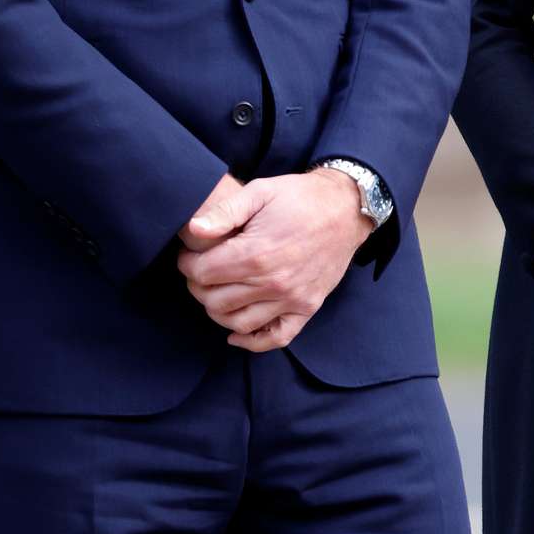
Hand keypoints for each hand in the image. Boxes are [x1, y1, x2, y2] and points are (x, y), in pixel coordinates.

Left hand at [176, 169, 372, 351]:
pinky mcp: (307, 307)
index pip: (202, 273)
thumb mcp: (260, 191)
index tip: (188, 255)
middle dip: (197, 286)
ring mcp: (292, 299)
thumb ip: (225, 212)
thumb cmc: (299, 197)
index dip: (187, 264)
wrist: (346, 208)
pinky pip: (276, 337)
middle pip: (215, 300)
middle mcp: (272, 283)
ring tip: (215, 293)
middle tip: (198, 272)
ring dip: (218, 311)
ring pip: (238, 322)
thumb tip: (193, 229)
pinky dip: (252, 342)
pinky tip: (236, 334)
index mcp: (256, 253)